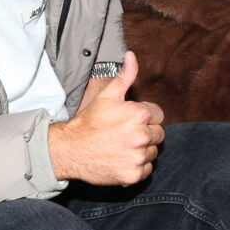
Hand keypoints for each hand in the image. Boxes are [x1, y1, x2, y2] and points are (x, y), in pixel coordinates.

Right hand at [48, 51, 164, 184]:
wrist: (71, 149)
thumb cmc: (90, 120)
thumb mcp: (107, 95)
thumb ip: (125, 75)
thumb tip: (131, 55)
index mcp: (139, 115)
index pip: (158, 115)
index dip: (145, 116)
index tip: (130, 120)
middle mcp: (141, 136)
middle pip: (158, 134)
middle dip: (146, 133)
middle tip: (125, 134)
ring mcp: (137, 157)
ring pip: (153, 152)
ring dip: (142, 150)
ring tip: (122, 146)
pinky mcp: (133, 175)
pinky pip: (146, 170)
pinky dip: (137, 166)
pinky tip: (121, 159)